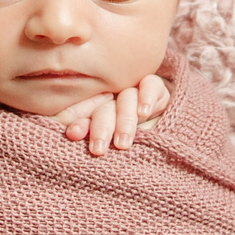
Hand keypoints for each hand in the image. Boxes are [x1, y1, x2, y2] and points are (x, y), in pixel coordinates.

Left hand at [53, 74, 170, 154]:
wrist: (166, 134)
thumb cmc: (133, 144)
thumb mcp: (111, 144)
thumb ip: (91, 136)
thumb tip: (69, 134)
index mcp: (96, 110)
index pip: (84, 112)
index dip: (79, 122)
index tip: (73, 134)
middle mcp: (113, 99)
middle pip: (104, 109)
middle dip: (100, 129)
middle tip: (98, 150)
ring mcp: (134, 93)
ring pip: (126, 99)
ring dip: (124, 121)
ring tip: (123, 143)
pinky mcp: (156, 89)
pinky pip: (150, 85)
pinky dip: (146, 96)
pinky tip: (144, 112)